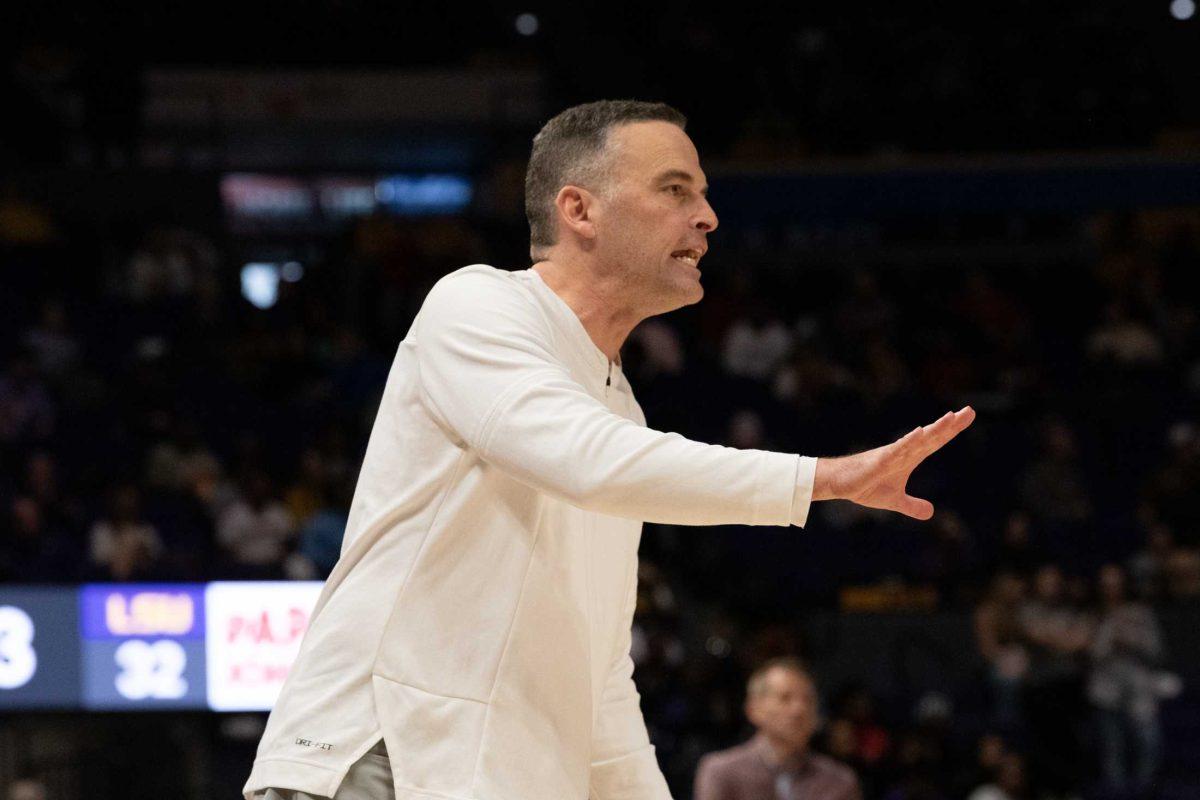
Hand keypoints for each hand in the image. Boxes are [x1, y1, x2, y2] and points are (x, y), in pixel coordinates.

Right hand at [812, 407, 975, 519]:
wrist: (840, 484)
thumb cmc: (865, 486)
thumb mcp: (894, 500)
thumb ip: (912, 505)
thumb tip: (931, 513)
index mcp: (910, 458)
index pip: (935, 441)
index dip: (952, 430)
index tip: (967, 415)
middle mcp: (904, 452)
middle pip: (932, 436)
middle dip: (950, 425)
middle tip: (969, 411)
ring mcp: (892, 454)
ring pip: (917, 440)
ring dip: (933, 429)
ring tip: (950, 418)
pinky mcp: (879, 461)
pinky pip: (896, 450)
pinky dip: (909, 442)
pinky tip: (920, 433)